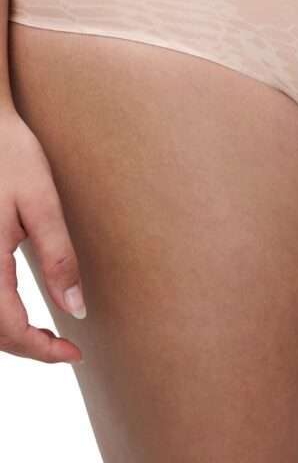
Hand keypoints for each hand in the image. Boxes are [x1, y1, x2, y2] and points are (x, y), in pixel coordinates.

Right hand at [0, 108, 85, 363]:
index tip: (74, 353)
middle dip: (27, 347)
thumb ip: (59, 258)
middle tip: (67, 349)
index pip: (8, 328)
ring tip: (47, 337)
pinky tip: (20, 312)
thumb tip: (76, 309)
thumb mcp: (42, 204)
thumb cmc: (12, 157)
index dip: (41, 349)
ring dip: (9, 335)